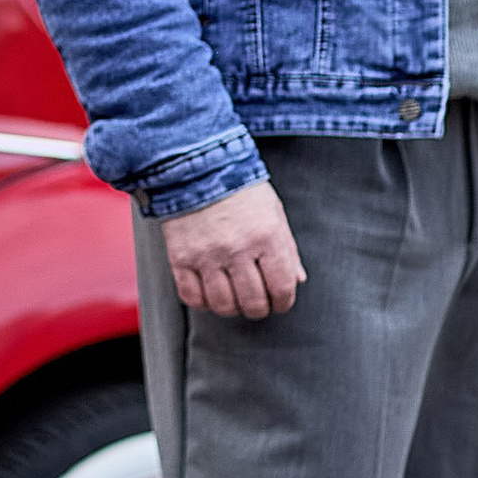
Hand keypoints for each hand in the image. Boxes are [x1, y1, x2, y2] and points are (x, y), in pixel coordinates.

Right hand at [161, 178, 305, 320]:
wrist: (196, 168)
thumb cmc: (239, 189)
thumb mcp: (273, 212)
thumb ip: (287, 249)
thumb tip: (296, 280)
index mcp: (266, 236)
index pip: (281, 287)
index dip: (283, 302)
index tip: (279, 302)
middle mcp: (237, 248)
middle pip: (253, 302)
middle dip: (259, 309)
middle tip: (257, 303)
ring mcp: (207, 255)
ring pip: (223, 305)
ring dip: (231, 308)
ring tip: (233, 299)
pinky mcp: (181, 257)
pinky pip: (192, 296)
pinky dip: (202, 302)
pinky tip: (208, 293)